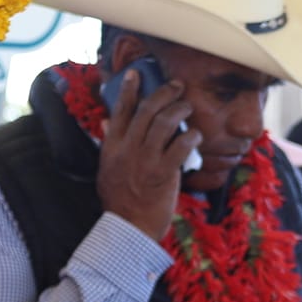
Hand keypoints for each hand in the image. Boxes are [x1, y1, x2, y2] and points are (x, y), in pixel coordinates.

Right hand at [95, 69, 198, 240]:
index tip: (137, 74)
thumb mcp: (106, 170)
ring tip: (188, 106)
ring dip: (179, 110)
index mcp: (113, 147)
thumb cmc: (119, 201)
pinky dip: (190, 137)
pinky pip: (180, 147)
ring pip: (163, 123)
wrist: (128, 228)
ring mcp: (146, 160)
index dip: (129, 90)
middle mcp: (128, 149)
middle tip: (177, 86)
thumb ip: (109, 145)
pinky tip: (195, 134)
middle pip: (146, 110)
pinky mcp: (164, 173)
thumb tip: (107, 123)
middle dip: (164, 93)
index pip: (120, 111)